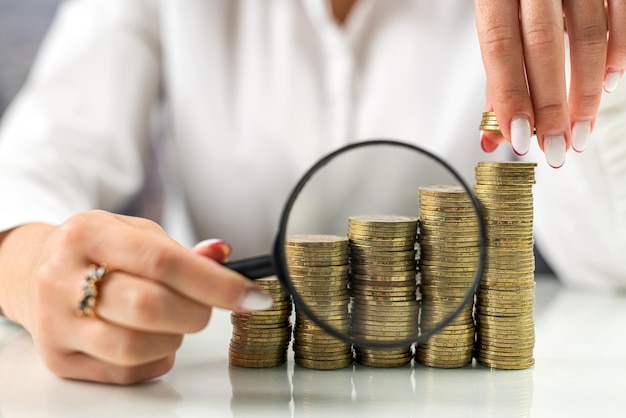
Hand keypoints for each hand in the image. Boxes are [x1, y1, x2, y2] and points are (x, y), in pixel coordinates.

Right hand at [0, 210, 271, 383]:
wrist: (37, 271)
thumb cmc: (98, 250)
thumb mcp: (135, 233)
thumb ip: (181, 250)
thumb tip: (224, 257)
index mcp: (88, 234)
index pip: (162, 261)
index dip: (215, 283)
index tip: (251, 296)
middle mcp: (62, 277)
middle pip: (150, 307)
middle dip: (196, 312)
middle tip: (207, 308)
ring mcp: (55, 322)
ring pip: (136, 347)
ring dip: (174, 338)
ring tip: (173, 319)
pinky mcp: (58, 358)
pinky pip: (125, 371)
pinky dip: (155, 359)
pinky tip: (152, 338)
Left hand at [475, 0, 625, 166]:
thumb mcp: (498, 22)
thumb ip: (498, 75)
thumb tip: (491, 136)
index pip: (500, 47)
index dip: (509, 94)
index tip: (518, 136)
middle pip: (542, 46)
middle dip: (549, 104)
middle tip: (553, 146)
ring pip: (585, 35)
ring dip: (585, 91)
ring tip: (580, 130)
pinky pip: (618, 13)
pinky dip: (618, 51)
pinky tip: (611, 84)